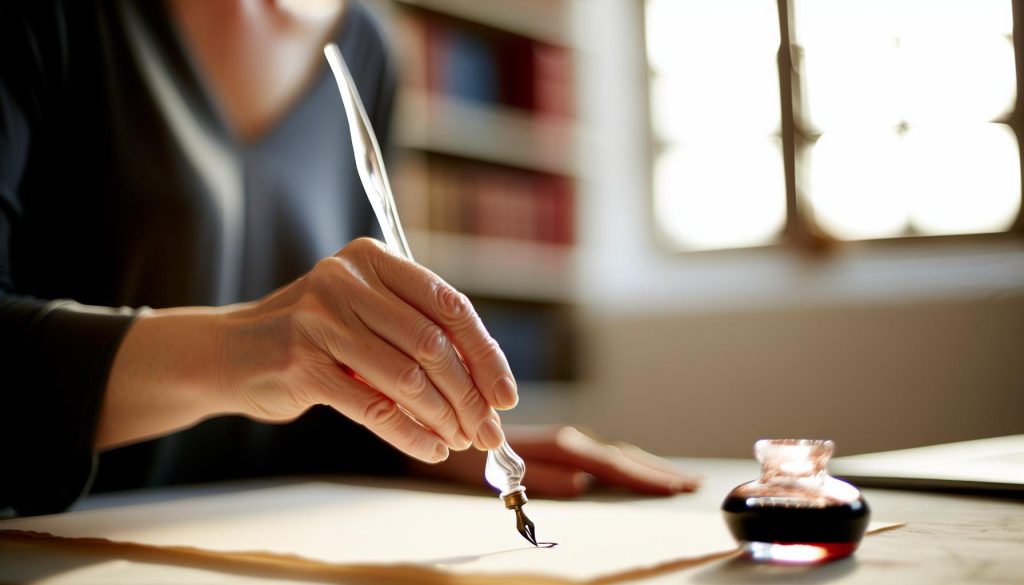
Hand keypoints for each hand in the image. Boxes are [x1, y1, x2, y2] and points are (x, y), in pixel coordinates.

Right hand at [99, 238, 517, 460]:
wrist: (232, 352)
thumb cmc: (315, 335)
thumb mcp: (365, 314)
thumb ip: (417, 332)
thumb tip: (487, 386)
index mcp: (373, 258)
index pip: (449, 304)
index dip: (485, 353)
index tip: (506, 394)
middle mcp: (346, 279)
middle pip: (432, 344)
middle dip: (469, 395)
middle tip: (487, 431)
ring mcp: (320, 320)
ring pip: (406, 378)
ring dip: (444, 417)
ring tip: (462, 441)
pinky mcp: (301, 364)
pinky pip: (373, 407)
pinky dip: (410, 434)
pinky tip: (431, 449)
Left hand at [411, 424, 701, 497]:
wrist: (436, 421)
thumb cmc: (459, 452)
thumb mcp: (494, 468)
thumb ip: (540, 476)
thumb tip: (583, 484)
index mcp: (557, 444)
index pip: (611, 464)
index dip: (645, 478)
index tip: (677, 488)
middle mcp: (564, 439)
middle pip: (620, 457)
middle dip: (656, 472)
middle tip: (691, 484)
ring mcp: (561, 440)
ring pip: (612, 453)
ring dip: (644, 466)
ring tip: (675, 478)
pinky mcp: (554, 444)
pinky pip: (598, 453)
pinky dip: (623, 463)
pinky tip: (631, 469)